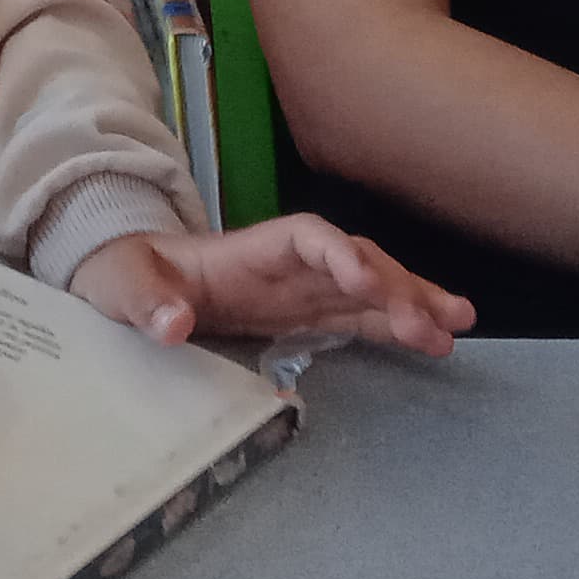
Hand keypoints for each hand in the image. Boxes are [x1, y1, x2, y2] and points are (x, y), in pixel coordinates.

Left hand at [67, 214, 472, 352]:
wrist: (129, 279)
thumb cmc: (126, 273)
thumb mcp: (121, 283)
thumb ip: (146, 301)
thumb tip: (173, 324)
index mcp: (249, 248)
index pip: (306, 238)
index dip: (339, 254)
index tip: (365, 278)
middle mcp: (288, 264)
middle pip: (354, 262)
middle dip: (395, 287)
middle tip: (432, 323)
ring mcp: (302, 289)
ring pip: (370, 288)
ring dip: (413, 303)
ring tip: (458, 325)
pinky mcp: (306, 314)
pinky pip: (361, 316)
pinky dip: (398, 326)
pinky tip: (437, 341)